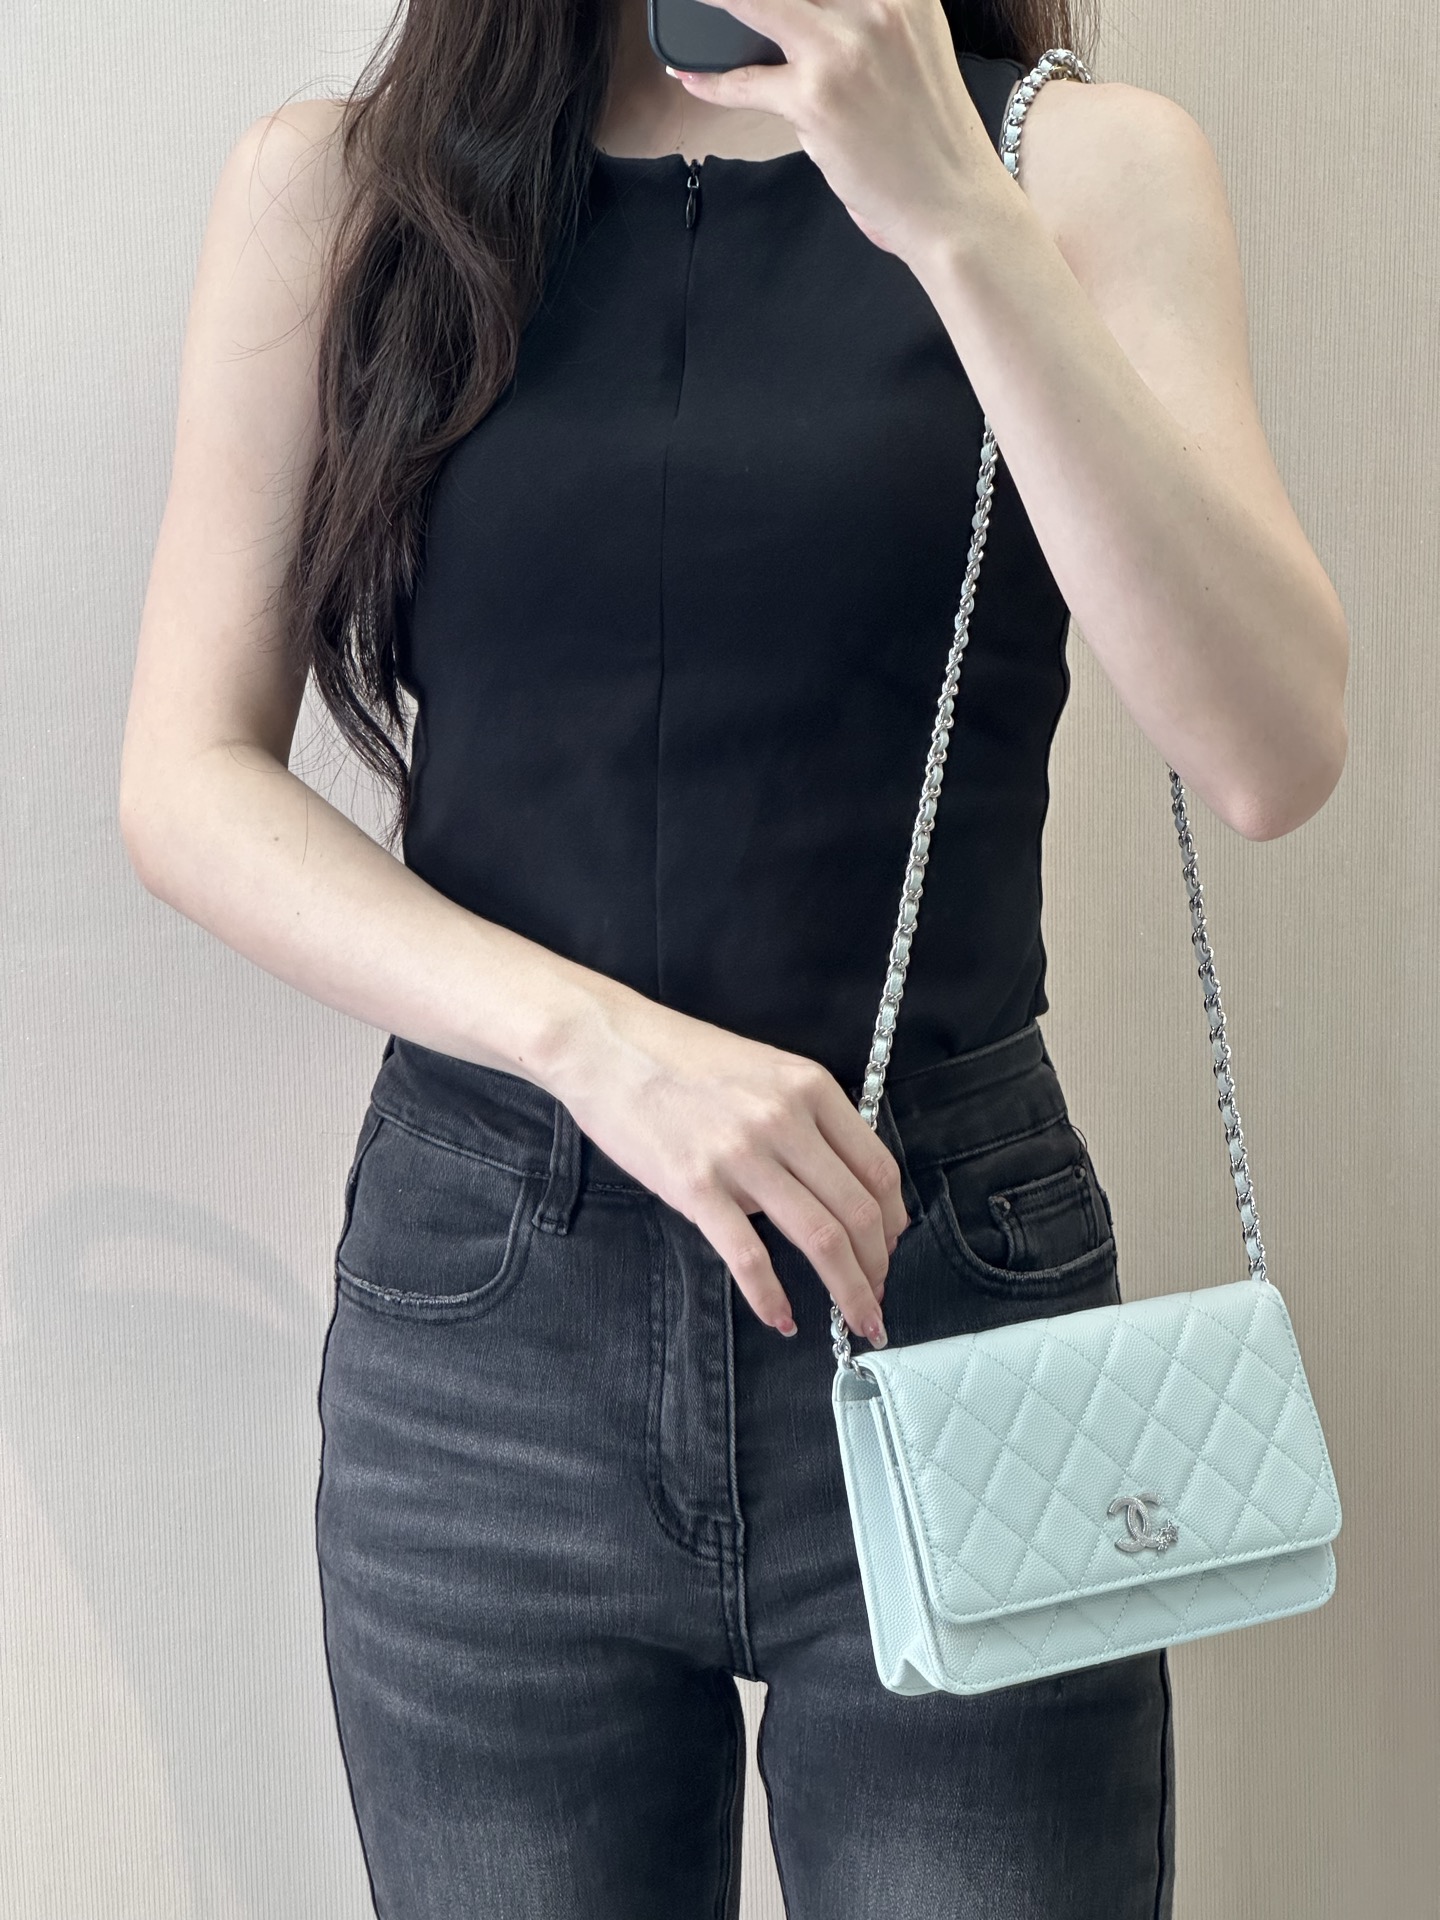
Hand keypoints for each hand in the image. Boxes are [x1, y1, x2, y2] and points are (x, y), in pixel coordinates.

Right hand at [545, 989, 909, 1342]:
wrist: (606, 1046)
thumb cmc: (679, 1058)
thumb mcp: (762, 1071)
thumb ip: (802, 1121)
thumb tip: (827, 1187)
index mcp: (808, 1088)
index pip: (877, 1168)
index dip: (893, 1220)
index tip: (890, 1248)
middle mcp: (784, 1120)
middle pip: (859, 1211)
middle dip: (878, 1267)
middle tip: (876, 1298)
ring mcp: (741, 1155)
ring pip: (821, 1238)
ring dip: (848, 1290)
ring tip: (856, 1319)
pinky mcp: (696, 1187)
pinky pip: (749, 1256)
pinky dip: (772, 1297)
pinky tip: (782, 1318)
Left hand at [669, 0, 1007, 261]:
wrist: (952, 203)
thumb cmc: (929, 138)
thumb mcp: (912, 49)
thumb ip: (866, 17)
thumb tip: (796, 13)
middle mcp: (877, 6)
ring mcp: (843, 51)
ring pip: (756, 3)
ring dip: (716, 2)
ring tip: (693, 4)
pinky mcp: (816, 99)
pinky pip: (744, 82)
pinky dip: (711, 82)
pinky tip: (690, 76)